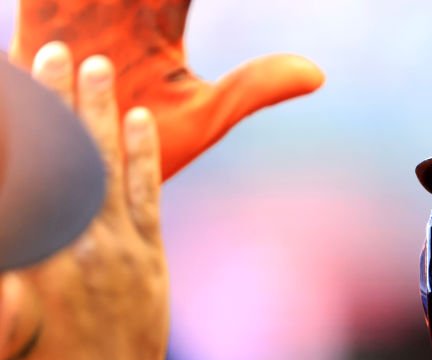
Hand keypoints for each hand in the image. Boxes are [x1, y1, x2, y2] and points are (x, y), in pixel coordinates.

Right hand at [0, 42, 165, 359]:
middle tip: (55, 50)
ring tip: (99, 68)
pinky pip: (145, 198)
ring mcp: (115, 249)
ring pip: (106, 167)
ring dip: (101, 114)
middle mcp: (71, 242)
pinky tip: (138, 123)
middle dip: (57, 98)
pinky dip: (141, 158)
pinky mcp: (148, 261)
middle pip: (63, 154)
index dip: (17, 123)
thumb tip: (6, 224)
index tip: (11, 82)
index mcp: (28, 257)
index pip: (20, 170)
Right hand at [10, 0, 323, 178]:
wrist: (83, 188)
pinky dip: (47, 0)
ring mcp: (69, 13)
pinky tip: (59, 7)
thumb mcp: (203, 115)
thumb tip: (320, 73)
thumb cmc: (146, 152)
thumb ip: (255, 86)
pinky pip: (37, 0)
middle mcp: (112, 7)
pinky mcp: (31, 27)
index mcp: (156, 20)